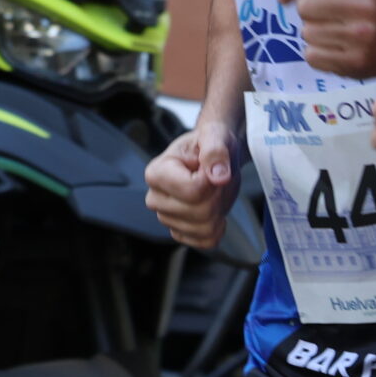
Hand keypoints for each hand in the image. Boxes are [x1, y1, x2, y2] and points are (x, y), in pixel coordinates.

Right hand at [143, 124, 238, 250]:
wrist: (214, 155)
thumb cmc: (209, 142)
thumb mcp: (215, 135)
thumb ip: (215, 150)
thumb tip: (219, 177)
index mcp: (157, 173)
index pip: (192, 191)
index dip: (211, 180)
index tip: (211, 167)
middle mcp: (156, 198)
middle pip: (200, 211)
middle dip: (218, 195)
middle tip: (216, 178)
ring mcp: (166, 218)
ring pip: (205, 228)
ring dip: (220, 209)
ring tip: (214, 191)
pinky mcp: (180, 232)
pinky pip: (206, 241)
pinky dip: (218, 227)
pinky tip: (215, 210)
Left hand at [277, 0, 375, 80]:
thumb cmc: (372, 5)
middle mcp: (364, 5)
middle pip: (304, 5)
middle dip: (305, 10)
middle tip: (320, 14)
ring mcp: (361, 36)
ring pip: (307, 31)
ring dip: (312, 32)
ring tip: (332, 31)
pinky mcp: (355, 62)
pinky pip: (312, 55)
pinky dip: (316, 52)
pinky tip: (334, 48)